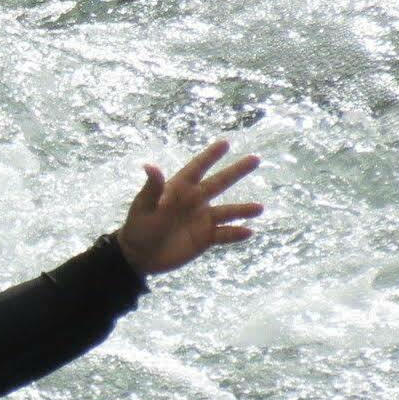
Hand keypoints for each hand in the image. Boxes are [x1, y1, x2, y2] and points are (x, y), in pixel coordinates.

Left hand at [116, 139, 263, 276]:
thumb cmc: (138, 227)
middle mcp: (194, 201)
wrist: (139, 256)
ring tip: (259, 208)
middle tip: (256, 158)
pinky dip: (235, 233)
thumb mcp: (143, 207)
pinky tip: (248, 232)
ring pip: (227, 211)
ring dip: (243, 209)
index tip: (224, 143)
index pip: (196, 168)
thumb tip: (150, 166)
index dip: (209, 156)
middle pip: (219, 183)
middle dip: (236, 171)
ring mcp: (202, 219)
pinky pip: (224, 234)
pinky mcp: (205, 238)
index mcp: (179, 189)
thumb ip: (152, 188)